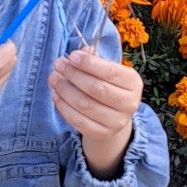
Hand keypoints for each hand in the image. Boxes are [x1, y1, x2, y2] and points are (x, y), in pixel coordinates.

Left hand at [50, 48, 142, 177]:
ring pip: (85, 105)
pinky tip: (56, 96)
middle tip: (58, 65)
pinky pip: (79, 121)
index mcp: (133, 82)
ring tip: (53, 79)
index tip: (71, 56)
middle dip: (74, 75)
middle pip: (96, 88)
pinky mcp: (102, 134)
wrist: (113, 118)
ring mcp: (117, 121)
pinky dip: (64, 108)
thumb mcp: (107, 71)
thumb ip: (95, 60)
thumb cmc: (108, 86)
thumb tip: (81, 52)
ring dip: (65, 90)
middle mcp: (129, 103)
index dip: (89, 63)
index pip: (110, 72)